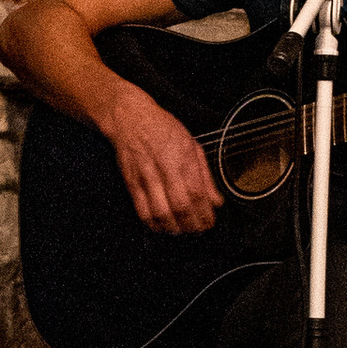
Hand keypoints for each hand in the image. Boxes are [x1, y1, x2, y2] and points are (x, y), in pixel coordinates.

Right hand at [109, 86, 219, 237]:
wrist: (131, 118)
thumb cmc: (162, 128)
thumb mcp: (192, 145)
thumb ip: (205, 176)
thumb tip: (216, 200)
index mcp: (183, 158)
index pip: (197, 193)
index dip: (205, 213)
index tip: (209, 221)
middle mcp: (165, 168)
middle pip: (181, 206)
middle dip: (192, 224)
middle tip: (198, 229)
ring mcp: (146, 177)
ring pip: (161, 212)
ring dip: (174, 227)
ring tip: (182, 229)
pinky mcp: (132, 183)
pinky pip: (142, 210)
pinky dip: (153, 224)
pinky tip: (162, 226)